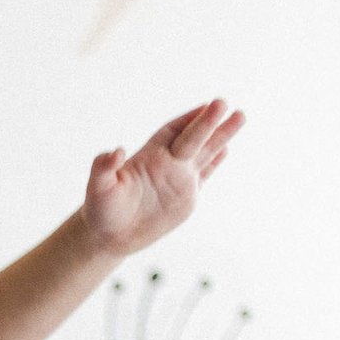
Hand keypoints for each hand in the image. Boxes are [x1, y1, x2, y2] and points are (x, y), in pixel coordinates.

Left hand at [78, 99, 244, 255]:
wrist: (110, 236)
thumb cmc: (101, 209)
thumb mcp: (98, 188)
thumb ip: (103, 167)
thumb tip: (115, 151)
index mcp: (149, 155)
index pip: (173, 131)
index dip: (188, 119)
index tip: (204, 106)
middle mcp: (168, 162)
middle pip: (193, 138)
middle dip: (208, 122)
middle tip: (224, 103)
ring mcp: (179, 178)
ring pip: (205, 152)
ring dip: (221, 136)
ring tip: (240, 116)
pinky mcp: (186, 198)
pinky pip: (204, 175)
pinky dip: (215, 162)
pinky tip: (226, 149)